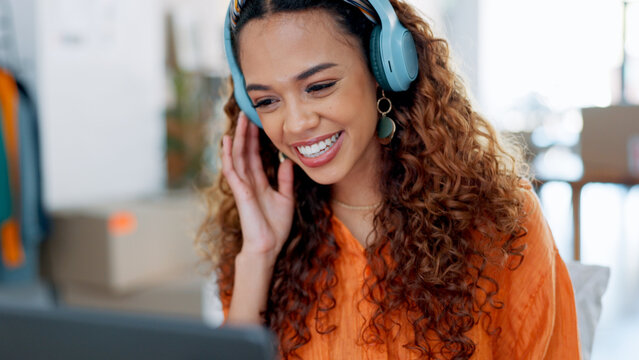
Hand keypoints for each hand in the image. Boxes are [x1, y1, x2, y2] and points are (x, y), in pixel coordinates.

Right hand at [221, 112, 294, 260]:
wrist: (268, 246)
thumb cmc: (275, 226)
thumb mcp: (286, 198)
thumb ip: (285, 180)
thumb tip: (287, 161)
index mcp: (259, 182)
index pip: (255, 155)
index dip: (255, 139)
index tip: (257, 122)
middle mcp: (248, 181)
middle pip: (245, 151)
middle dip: (245, 132)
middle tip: (247, 112)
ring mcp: (242, 186)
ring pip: (237, 156)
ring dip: (237, 138)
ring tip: (239, 120)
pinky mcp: (240, 192)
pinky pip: (232, 170)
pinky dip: (228, 155)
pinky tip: (227, 141)